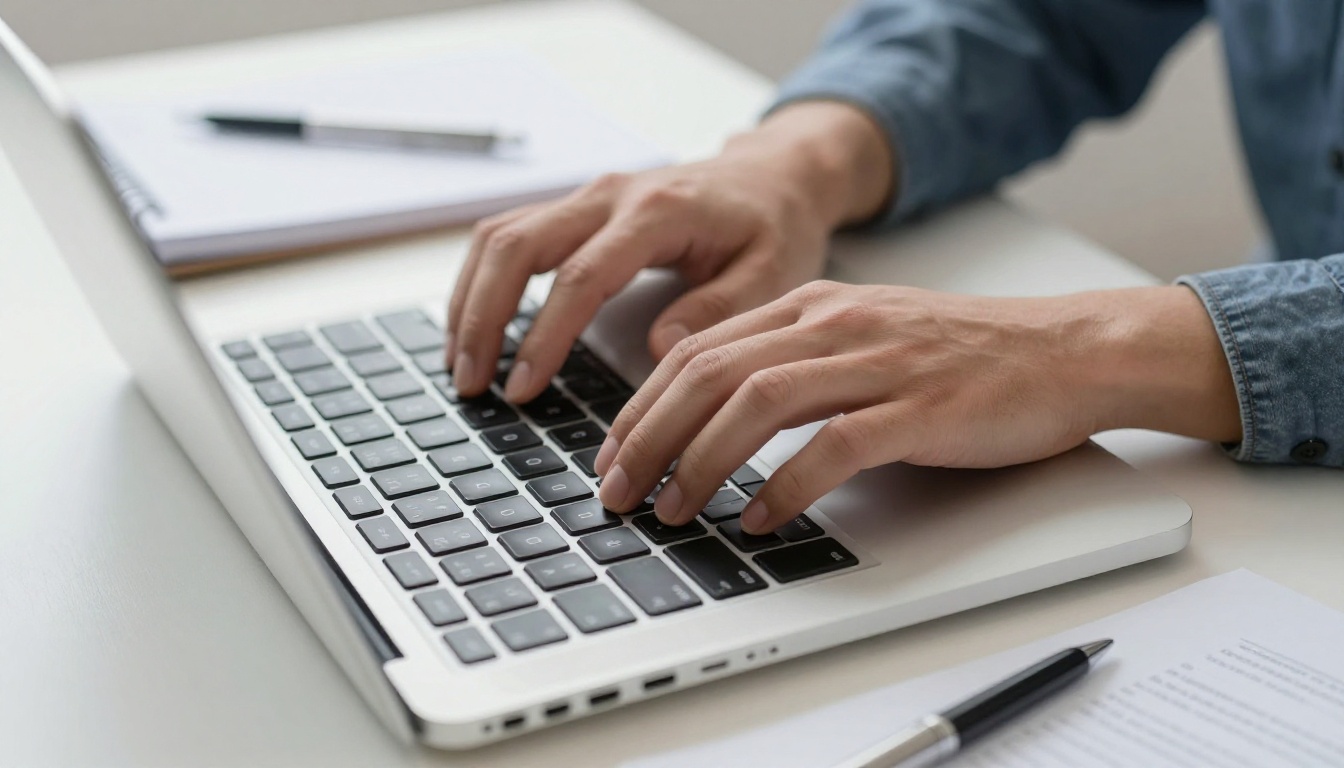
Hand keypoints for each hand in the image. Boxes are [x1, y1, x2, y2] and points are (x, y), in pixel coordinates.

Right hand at [445, 101, 893, 400]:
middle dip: (482, 316)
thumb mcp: (772, 272)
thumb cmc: (775, 227)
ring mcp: (589, 196)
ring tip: (462, 366)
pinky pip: (511, 235)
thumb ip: (717, 309)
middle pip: (517, 246)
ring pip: (501, 235)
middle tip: (471, 384)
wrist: (775, 177)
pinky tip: (475, 328)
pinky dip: (482, 282)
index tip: (522, 388)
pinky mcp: (578, 208)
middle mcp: (611, 194)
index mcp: (659, 212)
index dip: (544, 336)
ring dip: (469, 299)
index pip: (581, 276)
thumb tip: (658, 349)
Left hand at [593, 281, 1239, 532]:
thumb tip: (718, 417)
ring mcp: (877, 363)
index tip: (613, 453)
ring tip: (673, 509)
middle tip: (619, 492)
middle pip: (710, 373)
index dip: (641, 404)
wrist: (1069, 349)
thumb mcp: (864, 336)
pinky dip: (785, 487)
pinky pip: (833, 446)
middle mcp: (834, 324)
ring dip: (700, 461)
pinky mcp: (920, 408)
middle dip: (648, 436)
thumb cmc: (965, 355)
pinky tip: (759, 520)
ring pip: (757, 403)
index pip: (699, 349)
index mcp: (812, 306)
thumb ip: (795, 360)